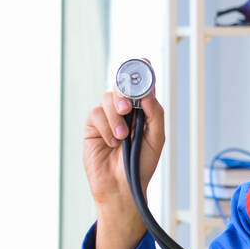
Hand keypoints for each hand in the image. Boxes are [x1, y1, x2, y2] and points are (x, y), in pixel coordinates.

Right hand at [82, 60, 164, 223]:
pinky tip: (112, 142)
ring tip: (122, 137)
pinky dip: (106, 127)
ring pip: (108, 99)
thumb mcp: (156, 139)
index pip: (141, 87)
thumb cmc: (141, 165)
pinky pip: (96, 115)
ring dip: (116, 117)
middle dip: (124, 93)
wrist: (123, 187)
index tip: (145, 61)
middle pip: (122, 87)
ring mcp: (108, 118)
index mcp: (142, 112)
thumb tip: (148, 95)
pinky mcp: (93, 127)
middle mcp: (125, 111)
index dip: (142, 72)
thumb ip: (155, 115)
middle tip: (127, 107)